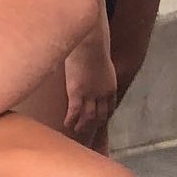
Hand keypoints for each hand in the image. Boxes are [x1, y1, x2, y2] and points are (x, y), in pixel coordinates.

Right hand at [63, 25, 116, 148]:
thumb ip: (96, 69)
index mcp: (110, 86)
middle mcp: (102, 93)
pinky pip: (75, 111)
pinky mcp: (77, 92)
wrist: (90, 43)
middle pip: (100, 115)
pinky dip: (71, 119)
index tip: (100, 121)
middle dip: (94, 125)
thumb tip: (89, 67)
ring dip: (83, 125)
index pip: (110, 106)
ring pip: (88, 116)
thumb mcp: (99, 61)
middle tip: (88, 133)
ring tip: (76, 131)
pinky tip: (66, 125)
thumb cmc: (93, 46)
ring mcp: (90, 94)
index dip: (105, 115)